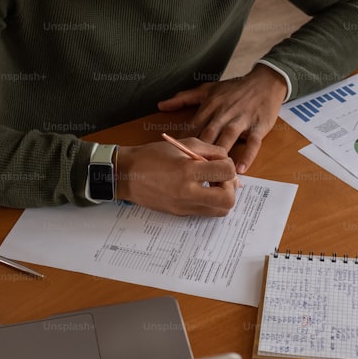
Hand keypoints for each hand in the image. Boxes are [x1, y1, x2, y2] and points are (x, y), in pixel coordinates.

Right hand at [115, 139, 239, 215]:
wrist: (126, 175)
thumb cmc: (152, 156)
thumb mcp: (184, 144)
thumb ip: (210, 151)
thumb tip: (228, 161)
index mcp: (187, 171)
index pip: (226, 173)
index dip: (229, 166)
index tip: (221, 163)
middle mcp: (187, 193)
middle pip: (228, 200)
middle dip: (231, 187)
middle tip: (221, 178)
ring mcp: (184, 207)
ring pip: (220, 211)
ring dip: (223, 197)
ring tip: (212, 184)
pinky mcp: (181, 214)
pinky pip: (206, 212)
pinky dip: (211, 201)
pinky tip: (202, 189)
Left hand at [157, 64, 287, 173]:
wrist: (265, 82)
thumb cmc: (235, 88)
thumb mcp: (208, 89)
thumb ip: (184, 98)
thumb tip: (160, 105)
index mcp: (210, 105)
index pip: (193, 126)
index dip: (184, 142)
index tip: (175, 158)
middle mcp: (224, 113)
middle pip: (209, 134)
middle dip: (199, 153)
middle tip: (191, 172)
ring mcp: (242, 119)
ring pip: (228, 137)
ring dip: (220, 154)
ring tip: (213, 173)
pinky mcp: (259, 126)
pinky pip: (253, 143)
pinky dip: (247, 156)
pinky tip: (240, 169)